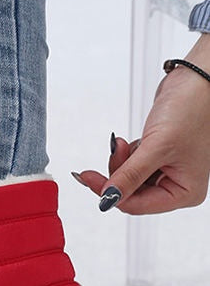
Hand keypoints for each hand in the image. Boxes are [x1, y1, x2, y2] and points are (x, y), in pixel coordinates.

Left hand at [74, 35, 209, 214]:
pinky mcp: (158, 154)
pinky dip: (125, 153)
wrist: (197, 80)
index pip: (137, 205)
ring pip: (128, 178)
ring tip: (122, 141)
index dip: (110, 193)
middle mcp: (177, 184)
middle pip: (130, 192)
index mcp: (185, 192)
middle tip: (114, 150)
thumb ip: (129, 176)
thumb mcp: (156, 147)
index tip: (88, 178)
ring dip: (120, 160)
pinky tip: (127, 141)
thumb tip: (107, 198)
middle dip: (117, 171)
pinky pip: (132, 163)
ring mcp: (167, 169)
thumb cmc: (192, 110)